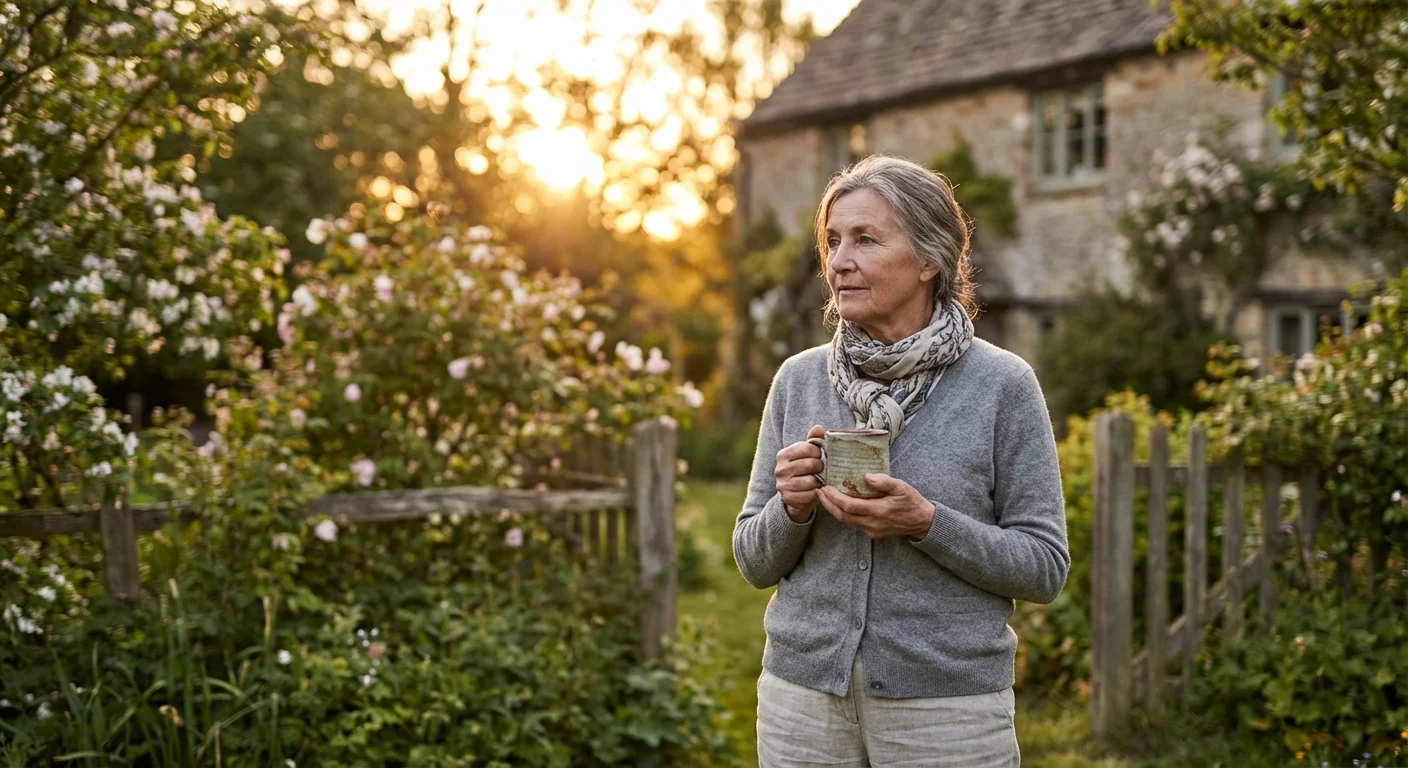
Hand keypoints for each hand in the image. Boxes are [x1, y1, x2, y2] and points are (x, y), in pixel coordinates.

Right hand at [774, 424, 825, 521]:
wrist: (796, 494)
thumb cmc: (804, 470)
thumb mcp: (808, 454)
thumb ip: (813, 440)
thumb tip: (818, 428)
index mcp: (783, 454)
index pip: (808, 448)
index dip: (819, 452)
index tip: (819, 456)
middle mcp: (780, 469)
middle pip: (810, 465)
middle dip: (821, 467)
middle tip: (821, 470)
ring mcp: (782, 485)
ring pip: (811, 481)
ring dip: (819, 482)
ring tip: (818, 480)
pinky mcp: (787, 498)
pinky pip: (809, 495)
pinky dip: (816, 494)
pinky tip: (815, 491)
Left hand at [816, 473, 935, 539]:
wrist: (922, 522)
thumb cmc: (911, 502)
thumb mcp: (901, 487)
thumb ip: (883, 481)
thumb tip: (866, 476)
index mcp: (878, 511)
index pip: (849, 506)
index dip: (834, 498)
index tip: (825, 487)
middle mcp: (872, 523)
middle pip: (842, 516)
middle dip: (828, 504)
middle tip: (819, 491)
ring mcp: (871, 530)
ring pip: (846, 521)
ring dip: (834, 509)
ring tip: (826, 496)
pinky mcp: (872, 533)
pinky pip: (854, 523)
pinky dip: (844, 513)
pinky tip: (841, 503)